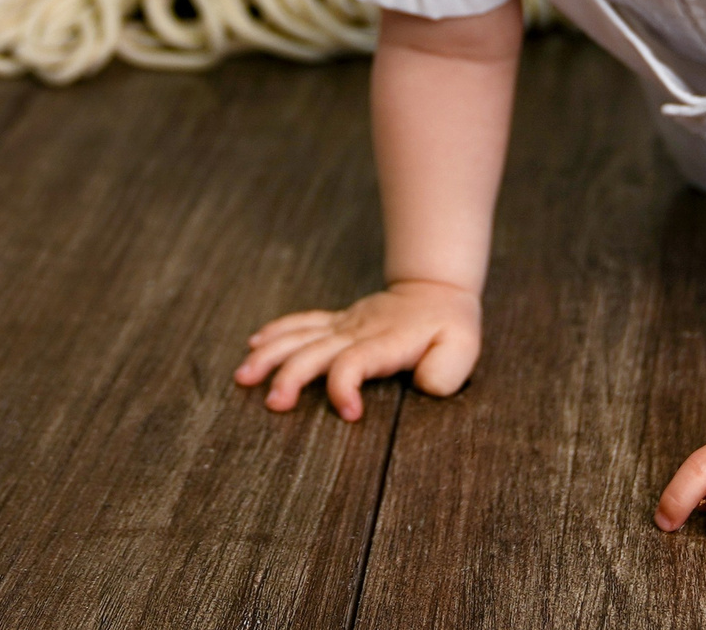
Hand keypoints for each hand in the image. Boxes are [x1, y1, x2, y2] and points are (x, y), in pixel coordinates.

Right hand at [233, 280, 480, 421]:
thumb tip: (423, 385)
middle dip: (291, 376)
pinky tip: (254, 345)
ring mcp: (344, 325)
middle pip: (315, 351)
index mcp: (385, 343)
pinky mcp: (338, 322)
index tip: (349, 415)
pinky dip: (276, 332)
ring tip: (243, 377)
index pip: (355, 362)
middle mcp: (357, 331)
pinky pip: (302, 323)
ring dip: (271, 356)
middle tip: (273, 404)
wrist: (436, 291)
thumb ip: (444, 371)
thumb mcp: (462, 349)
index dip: (346, 387)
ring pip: (300, 336)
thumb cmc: (450, 327)